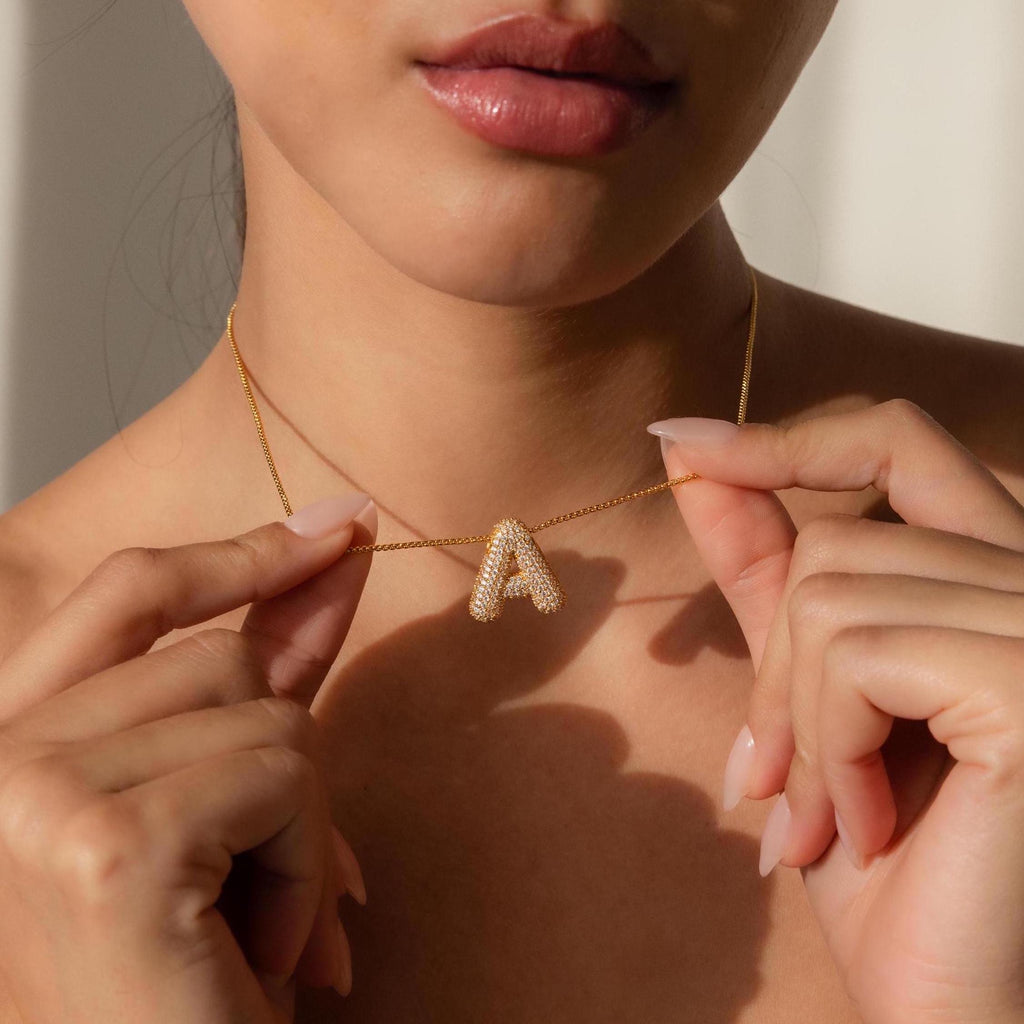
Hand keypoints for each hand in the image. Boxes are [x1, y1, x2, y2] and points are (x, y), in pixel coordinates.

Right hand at [0, 493, 375, 1023]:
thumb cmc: (192, 969)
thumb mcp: (226, 798)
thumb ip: (270, 664)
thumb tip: (336, 542)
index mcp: (9, 742)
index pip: (125, 591)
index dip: (235, 553)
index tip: (336, 529)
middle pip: (219, 654)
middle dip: (279, 756)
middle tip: (254, 875)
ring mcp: (34, 796)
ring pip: (264, 711)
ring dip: (296, 824)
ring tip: (246, 921)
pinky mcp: (108, 845)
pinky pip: (282, 775)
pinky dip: (304, 866)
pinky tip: (255, 949)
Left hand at [649, 399, 1023, 1023]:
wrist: (963, 1002)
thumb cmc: (894, 864)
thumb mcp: (811, 695)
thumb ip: (765, 572)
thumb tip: (695, 461)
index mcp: (1003, 578)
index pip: (899, 445)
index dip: (787, 439)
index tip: (682, 446)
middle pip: (838, 542)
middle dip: (779, 668)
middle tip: (777, 779)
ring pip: (833, 596)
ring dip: (800, 725)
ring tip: (827, 817)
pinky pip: (859, 654)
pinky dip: (831, 747)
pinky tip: (871, 827)